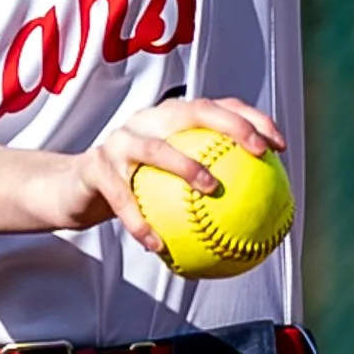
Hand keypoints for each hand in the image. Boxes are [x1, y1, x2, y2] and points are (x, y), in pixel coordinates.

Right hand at [48, 94, 285, 255]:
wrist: (74, 190)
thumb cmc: (134, 190)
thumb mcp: (168, 186)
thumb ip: (204, 189)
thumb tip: (258, 220)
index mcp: (168, 118)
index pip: (216, 106)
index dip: (251, 118)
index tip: (279, 145)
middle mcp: (145, 120)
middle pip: (192, 110)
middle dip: (230, 125)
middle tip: (257, 151)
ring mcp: (118, 140)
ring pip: (155, 149)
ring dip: (186, 167)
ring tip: (211, 190)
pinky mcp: (95, 166)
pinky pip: (122, 196)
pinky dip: (140, 222)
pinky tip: (158, 247)